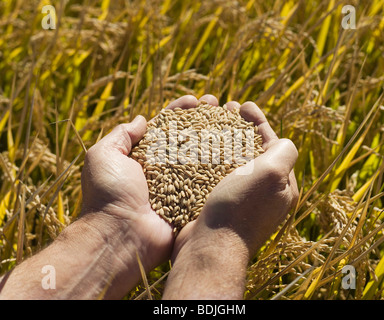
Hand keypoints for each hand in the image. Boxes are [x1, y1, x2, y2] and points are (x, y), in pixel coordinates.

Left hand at [80, 94, 219, 271]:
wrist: (119, 235)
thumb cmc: (109, 193)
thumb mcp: (103, 156)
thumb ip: (120, 136)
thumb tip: (141, 120)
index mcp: (142, 158)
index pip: (165, 128)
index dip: (179, 112)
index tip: (195, 100)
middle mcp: (162, 170)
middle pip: (187, 140)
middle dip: (203, 122)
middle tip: (219, 106)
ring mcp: (179, 187)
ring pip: (201, 159)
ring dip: (216, 140)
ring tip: (232, 122)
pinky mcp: (191, 204)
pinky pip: (209, 184)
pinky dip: (222, 168)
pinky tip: (236, 152)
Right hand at [163, 99, 297, 298]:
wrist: (209, 248)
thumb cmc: (240, 209)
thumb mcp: (271, 174)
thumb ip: (283, 152)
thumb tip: (282, 142)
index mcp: (281, 186)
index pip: (273, 144)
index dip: (259, 122)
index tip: (243, 105)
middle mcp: (262, 192)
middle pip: (251, 149)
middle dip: (239, 126)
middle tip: (225, 109)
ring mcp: (239, 199)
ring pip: (231, 159)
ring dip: (221, 138)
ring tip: (208, 121)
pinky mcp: (217, 203)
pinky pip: (214, 172)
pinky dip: (207, 155)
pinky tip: (195, 145)